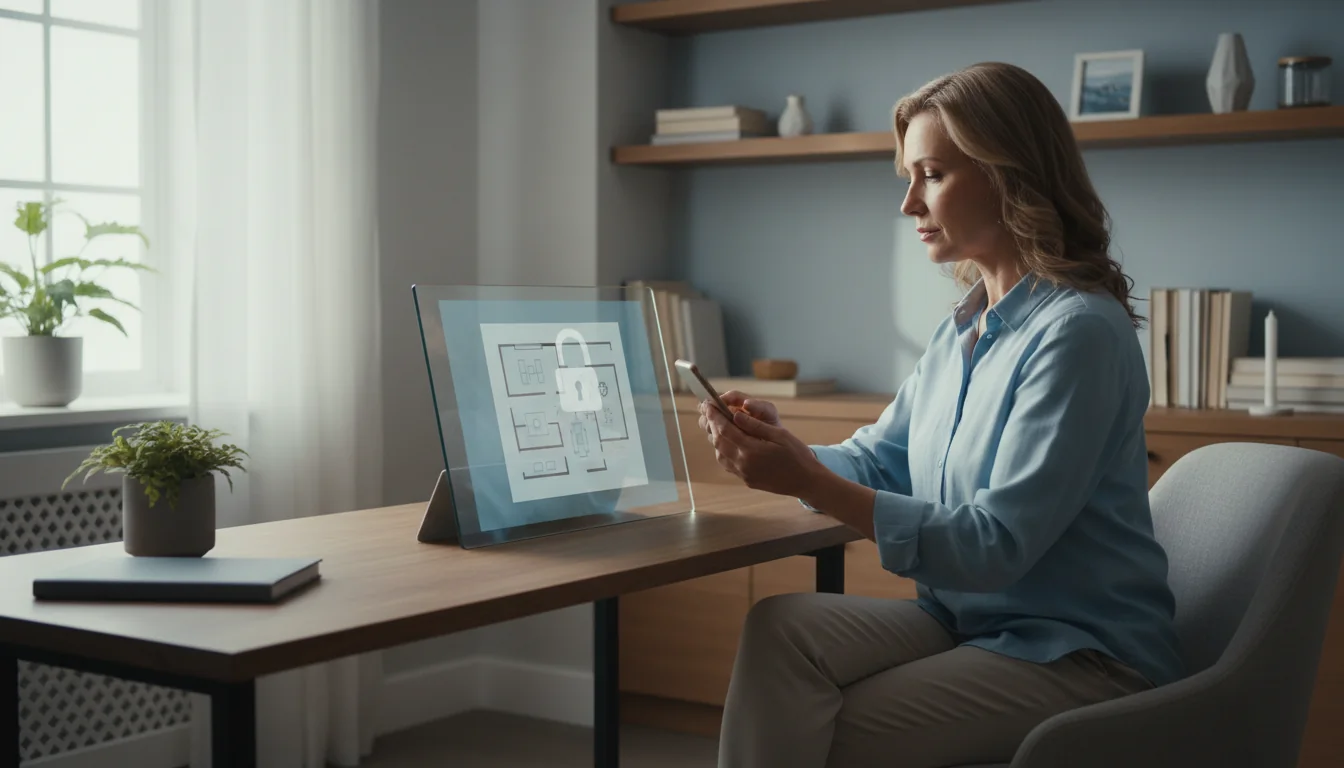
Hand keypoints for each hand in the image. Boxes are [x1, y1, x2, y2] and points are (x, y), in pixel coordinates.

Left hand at [699, 398, 821, 497]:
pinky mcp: (746, 479)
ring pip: (720, 454)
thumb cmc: (797, 455)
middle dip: (712, 424)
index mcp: (752, 450)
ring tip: (717, 424)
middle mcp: (744, 463)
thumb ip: (755, 425)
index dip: (714, 415)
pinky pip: (728, 464)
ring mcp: (744, 474)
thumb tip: (735, 415)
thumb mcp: (780, 435)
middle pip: (719, 441)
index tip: (708, 404)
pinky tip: (727, 442)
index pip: (725, 429)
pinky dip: (722, 451)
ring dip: (716, 438)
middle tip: (709, 411)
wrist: (806, 481)